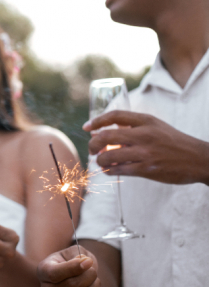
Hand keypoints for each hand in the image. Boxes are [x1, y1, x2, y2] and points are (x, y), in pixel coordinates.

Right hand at [37, 246, 99, 286]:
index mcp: (43, 271)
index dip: (73, 268)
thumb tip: (85, 262)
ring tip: (95, 280)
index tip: (88, 261)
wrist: (73, 279)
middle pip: (72, 285)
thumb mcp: (72, 252)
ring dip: (96, 285)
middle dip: (90, 274)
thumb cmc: (72, 262)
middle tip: (93, 270)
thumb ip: (77, 254)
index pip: (54, 274)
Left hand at [85, 110, 208, 184]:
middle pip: (106, 137)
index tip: (87, 128)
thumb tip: (104, 131)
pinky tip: (108, 170)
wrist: (198, 159)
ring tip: (101, 161)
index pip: (115, 116)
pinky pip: (119, 170)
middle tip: (92, 149)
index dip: (97, 121)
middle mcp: (144, 135)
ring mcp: (145, 153)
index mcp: (146, 121)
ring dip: (100, 160)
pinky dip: (109, 170)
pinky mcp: (147, 170)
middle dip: (93, 144)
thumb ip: (132, 126)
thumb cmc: (173, 141)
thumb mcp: (155, 126)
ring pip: (109, 156)